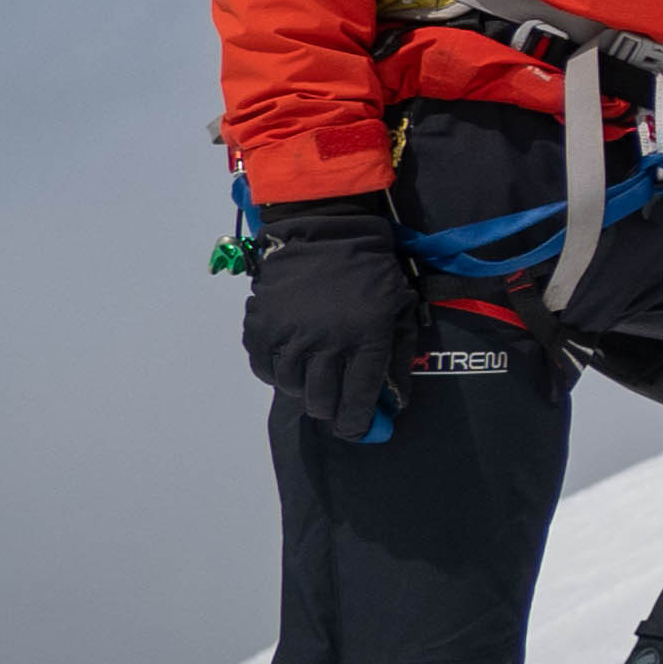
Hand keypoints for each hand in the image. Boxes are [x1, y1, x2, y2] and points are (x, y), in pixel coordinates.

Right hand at [241, 199, 417, 434]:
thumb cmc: (373, 273)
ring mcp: (290, 333)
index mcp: (366, 338)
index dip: (357, 423)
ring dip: (304, 390)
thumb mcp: (400, 311)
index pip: (359, 398)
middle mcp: (326, 341)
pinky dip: (275, 373)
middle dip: (332, 410)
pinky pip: (263, 367)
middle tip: (336, 405)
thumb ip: (397, 359)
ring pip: (292, 387)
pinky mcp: (261, 325)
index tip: (356, 431)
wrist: (327, 232)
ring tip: (314, 379)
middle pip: (322, 400)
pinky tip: (290, 363)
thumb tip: (392, 404)